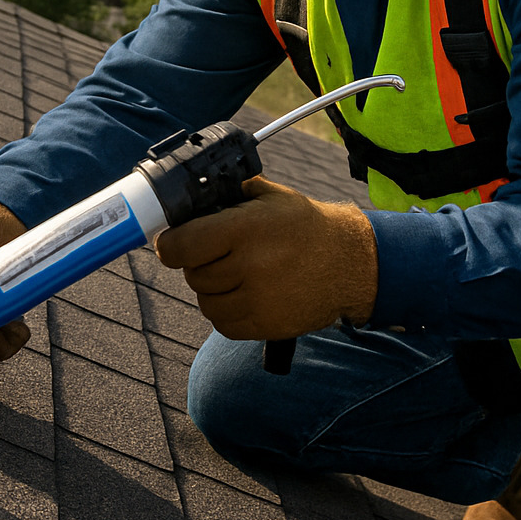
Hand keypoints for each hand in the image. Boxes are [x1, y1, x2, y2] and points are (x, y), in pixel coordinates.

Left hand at [154, 176, 376, 340]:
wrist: (349, 262)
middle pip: (194, 274)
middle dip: (199, 264)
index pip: (183, 245)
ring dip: (212, 290)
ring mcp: (258, 299)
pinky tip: (244, 295)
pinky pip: (223, 324)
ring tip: (234, 275)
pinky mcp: (266, 325)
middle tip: (217, 255)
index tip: (171, 244)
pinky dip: (226, 312)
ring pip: (206, 302)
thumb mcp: (271, 197)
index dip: (170, 245)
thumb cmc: (305, 226)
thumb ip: (231, 194)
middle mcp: (250, 265)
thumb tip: (191, 194)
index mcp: (245, 228)